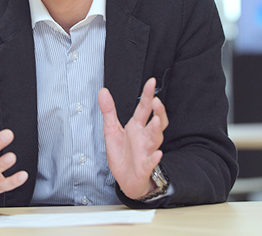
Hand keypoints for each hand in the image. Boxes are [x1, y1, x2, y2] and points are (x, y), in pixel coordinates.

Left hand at [98, 77, 168, 199]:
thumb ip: (109, 111)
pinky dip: (155, 158)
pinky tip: (158, 154)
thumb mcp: (111, 130)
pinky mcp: (145, 166)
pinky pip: (151, 162)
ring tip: (155, 121)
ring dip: (156, 130)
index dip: (148, 95)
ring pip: (155, 139)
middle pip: (156, 122)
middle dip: (158, 111)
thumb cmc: (123, 155)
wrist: (125, 180)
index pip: (144, 108)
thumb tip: (103, 91)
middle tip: (156, 101)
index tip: (151, 82)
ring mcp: (146, 151)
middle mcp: (144, 137)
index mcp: (137, 127)